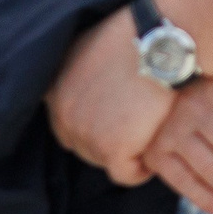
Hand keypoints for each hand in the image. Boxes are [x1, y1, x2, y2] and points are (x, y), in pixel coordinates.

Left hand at [46, 8, 176, 183]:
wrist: (158, 44)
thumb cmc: (133, 39)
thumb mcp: (87, 49)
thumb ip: (78, 74)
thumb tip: (89, 91)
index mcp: (53, 91)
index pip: (66, 125)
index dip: (93, 125)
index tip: (116, 120)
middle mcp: (62, 114)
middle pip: (82, 147)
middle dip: (107, 142)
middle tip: (136, 130)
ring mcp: (84, 133)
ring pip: (103, 161)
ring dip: (126, 153)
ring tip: (148, 133)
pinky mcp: (111, 149)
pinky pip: (125, 174)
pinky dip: (142, 168)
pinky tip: (155, 146)